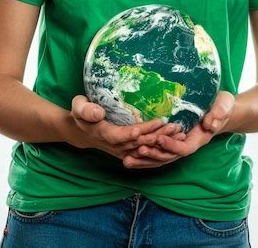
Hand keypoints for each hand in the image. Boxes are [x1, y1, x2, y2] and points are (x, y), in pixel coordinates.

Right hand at [69, 95, 186, 167]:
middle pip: (137, 144)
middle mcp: (115, 146)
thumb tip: (97, 112)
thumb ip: (86, 109)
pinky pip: (146, 151)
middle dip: (155, 136)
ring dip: (162, 142)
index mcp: (103, 134)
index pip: (120, 136)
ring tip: (179, 132)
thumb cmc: (81, 112)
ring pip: (145, 149)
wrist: (82, 130)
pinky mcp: (129, 151)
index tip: (145, 127)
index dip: (132, 133)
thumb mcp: (78, 106)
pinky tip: (174, 140)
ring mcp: (123, 150)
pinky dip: (160, 147)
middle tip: (173, 127)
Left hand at [122, 90, 235, 168]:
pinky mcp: (172, 140)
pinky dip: (145, 154)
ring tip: (126, 159)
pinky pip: (157, 150)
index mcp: (199, 139)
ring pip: (160, 157)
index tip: (159, 138)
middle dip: (152, 155)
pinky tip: (130, 153)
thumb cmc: (223, 106)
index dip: (171, 145)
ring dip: (144, 159)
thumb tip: (210, 124)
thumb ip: (219, 113)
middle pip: (168, 156)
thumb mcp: (224, 106)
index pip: (183, 148)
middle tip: (136, 150)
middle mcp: (187, 145)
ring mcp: (179, 144)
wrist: (221, 109)